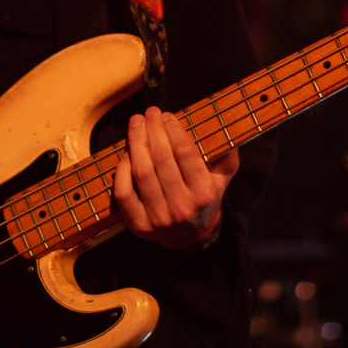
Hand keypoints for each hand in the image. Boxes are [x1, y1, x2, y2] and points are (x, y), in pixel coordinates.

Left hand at [112, 107, 239, 249]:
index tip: (166, 115)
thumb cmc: (204, 196)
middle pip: (161, 158)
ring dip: (135, 142)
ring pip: (141, 172)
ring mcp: (159, 218)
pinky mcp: (138, 225)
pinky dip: (121, 170)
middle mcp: (182, 207)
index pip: (184, 152)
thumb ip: (226, 152)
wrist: (190, 235)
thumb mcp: (222, 177)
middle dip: (152, 129)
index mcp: (204, 192)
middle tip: (149, 112)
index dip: (172, 129)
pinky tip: (126, 153)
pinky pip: (123, 192)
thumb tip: (221, 123)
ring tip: (135, 124)